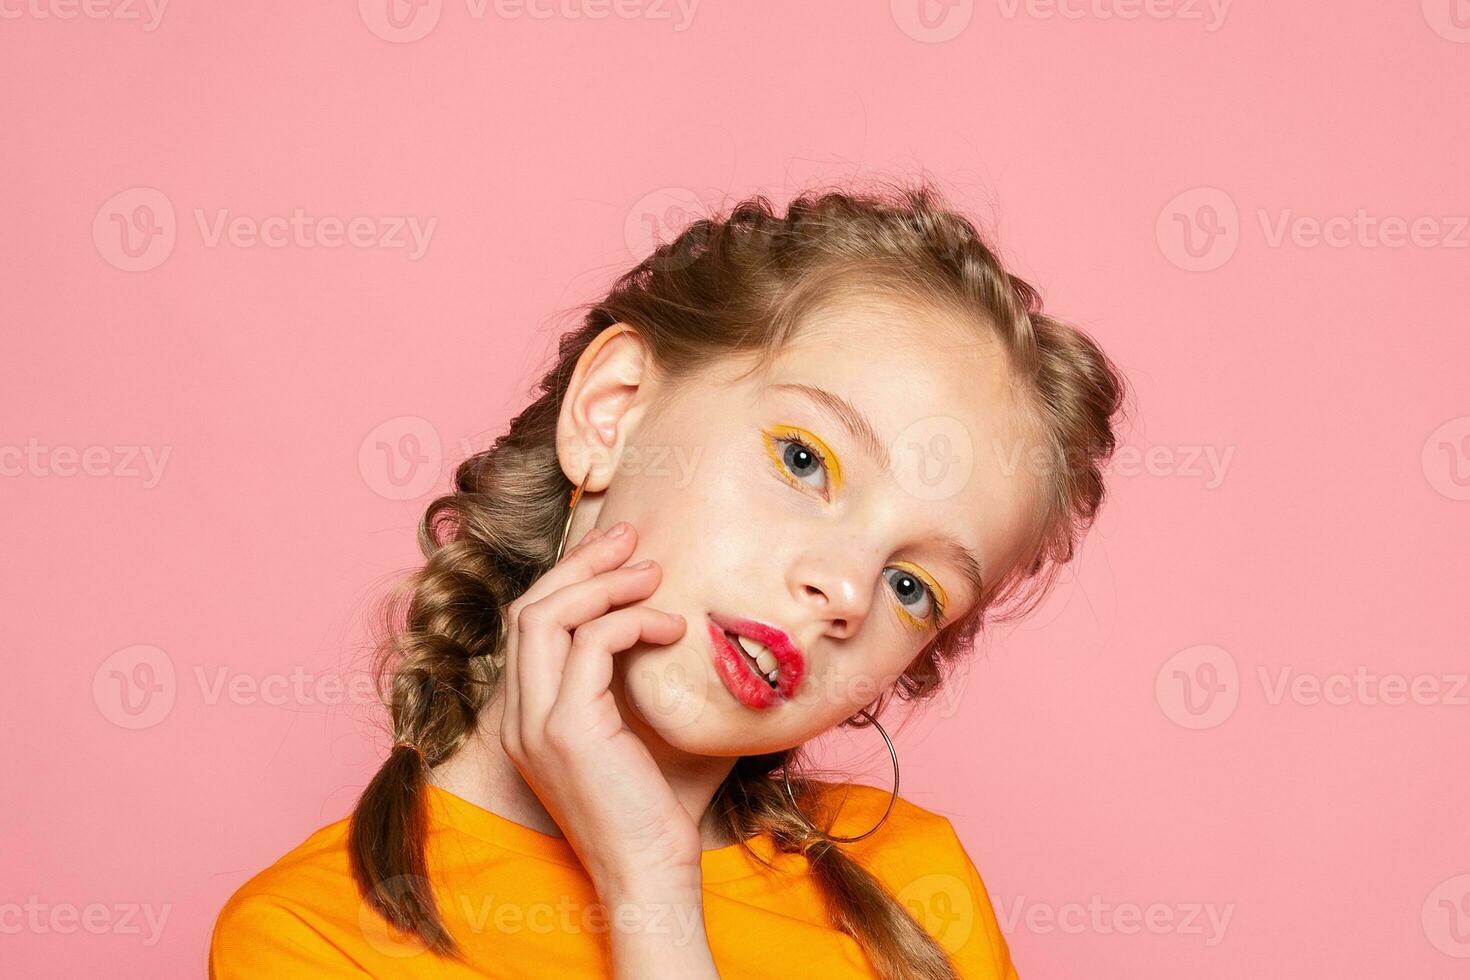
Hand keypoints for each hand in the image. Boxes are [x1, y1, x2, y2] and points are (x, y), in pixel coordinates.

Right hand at [499, 521, 699, 893]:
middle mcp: (520, 716)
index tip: (620, 553)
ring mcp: (537, 722)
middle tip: (630, 536)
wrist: (649, 877)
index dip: (570, 579)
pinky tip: (670, 629)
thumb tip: (687, 626)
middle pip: (529, 607)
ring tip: (653, 571)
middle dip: (580, 563)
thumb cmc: (657, 813)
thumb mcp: (642, 734)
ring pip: (545, 614)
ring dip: (603, 582)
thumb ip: (642, 682)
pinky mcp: (568, 728)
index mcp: (529, 716)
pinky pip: (590, 642)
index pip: (531, 625)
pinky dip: (632, 621)